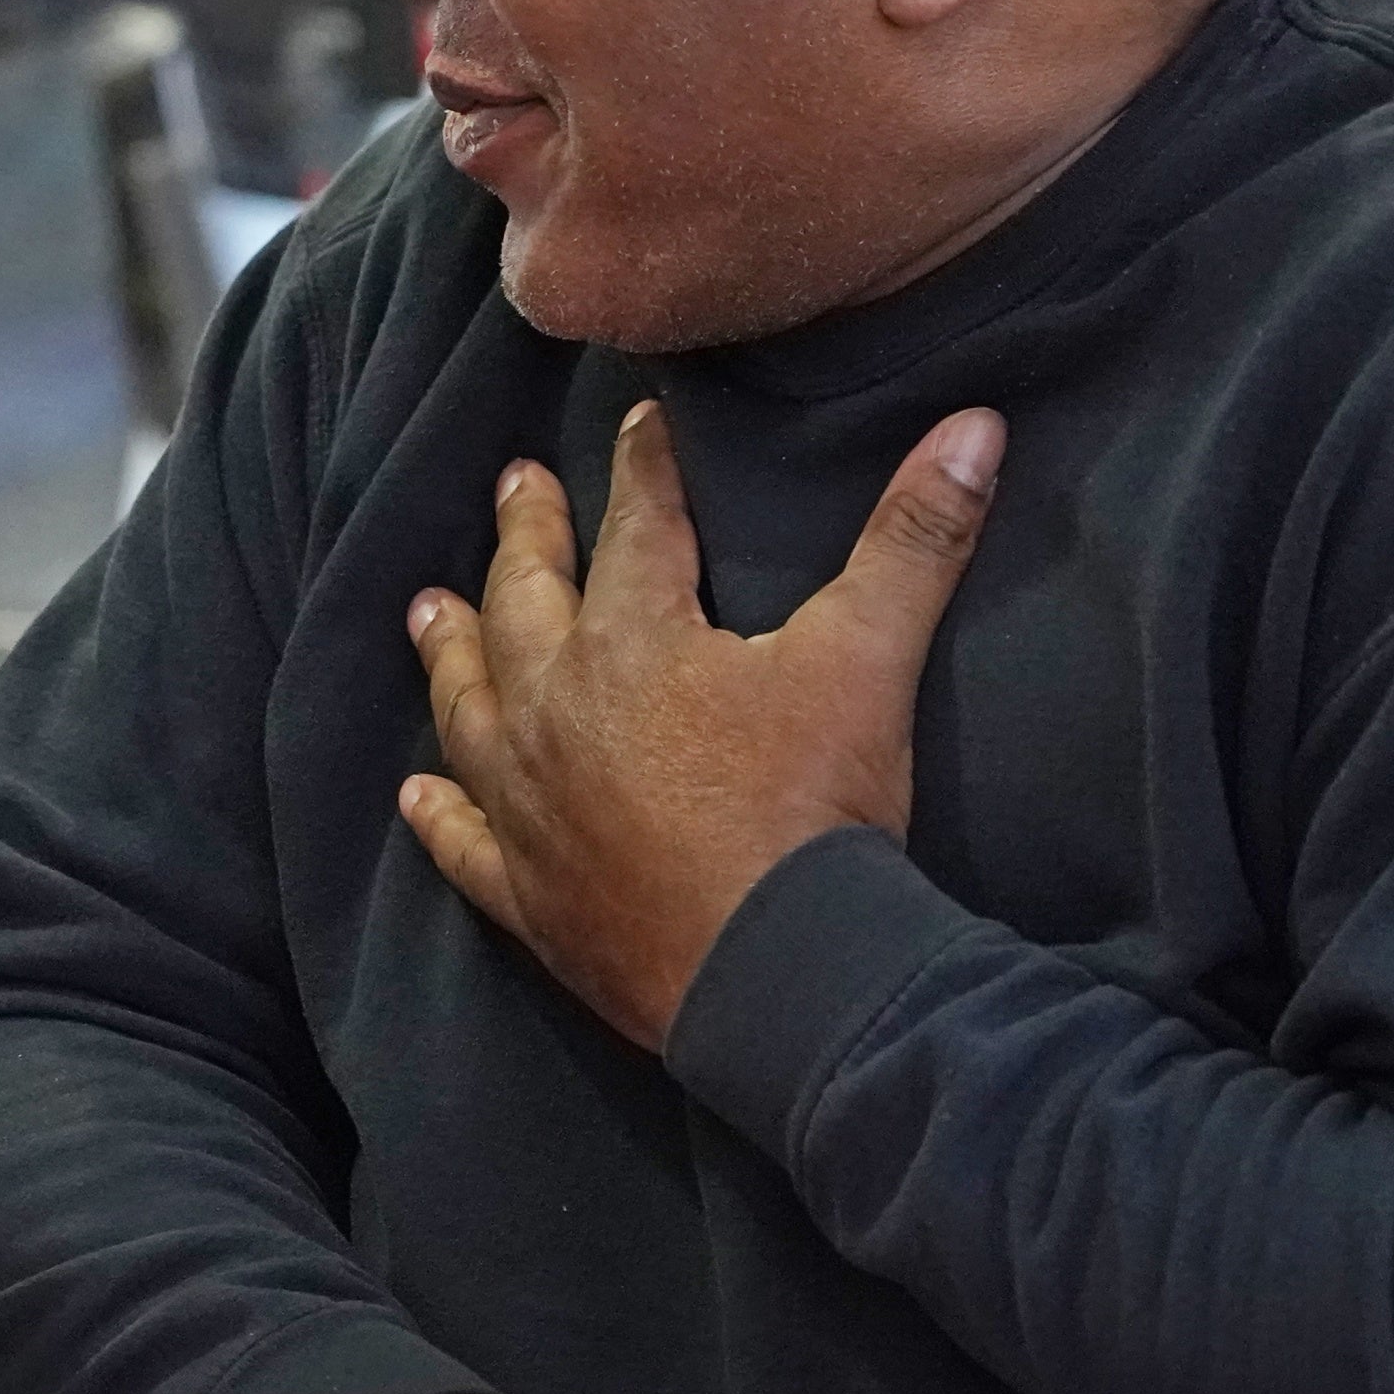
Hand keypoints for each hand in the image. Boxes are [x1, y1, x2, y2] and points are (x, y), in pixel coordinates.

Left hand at [399, 400, 1004, 1050]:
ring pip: (471, 708)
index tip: (637, 422)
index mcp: (633, 640)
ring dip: (450, 653)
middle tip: (515, 484)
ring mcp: (531, 806)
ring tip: (428, 607)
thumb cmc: (817, 806)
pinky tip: (417, 793)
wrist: (779, 971)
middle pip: (528, 601)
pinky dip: (440, 816)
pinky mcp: (529, 894)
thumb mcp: (872, 658)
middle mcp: (557, 710)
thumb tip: (976, 426)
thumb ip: (916, 538)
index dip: (642, 468)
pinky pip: (465, 845)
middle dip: (526, 536)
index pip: (637, 526)